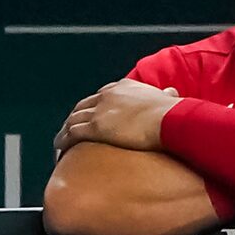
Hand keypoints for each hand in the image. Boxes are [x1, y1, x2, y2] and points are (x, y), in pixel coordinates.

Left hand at [55, 79, 178, 154]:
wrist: (169, 119)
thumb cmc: (173, 113)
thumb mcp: (167, 98)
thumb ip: (165, 95)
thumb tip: (171, 93)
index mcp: (124, 87)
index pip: (102, 95)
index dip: (94, 105)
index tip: (91, 113)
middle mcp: (108, 96)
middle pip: (83, 106)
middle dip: (75, 117)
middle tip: (69, 128)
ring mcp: (100, 111)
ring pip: (73, 120)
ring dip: (65, 130)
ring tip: (60, 142)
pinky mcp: (96, 127)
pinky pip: (72, 134)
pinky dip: (64, 141)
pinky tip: (60, 148)